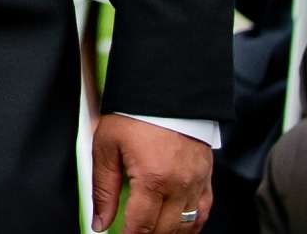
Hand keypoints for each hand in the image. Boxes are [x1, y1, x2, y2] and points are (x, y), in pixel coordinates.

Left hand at [90, 113, 211, 231]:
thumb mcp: (107, 147)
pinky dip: (191, 226)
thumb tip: (100, 224)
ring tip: (151, 231)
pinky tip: (177, 228)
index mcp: (153, 179)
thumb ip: (103, 190)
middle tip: (131, 233)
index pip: (141, 227)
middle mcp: (180, 185)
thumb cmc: (134, 114)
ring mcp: (197, 182)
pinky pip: (203, 213)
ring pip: (187, 227)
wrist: (166, 88)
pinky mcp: (207, 177)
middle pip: (164, 231)